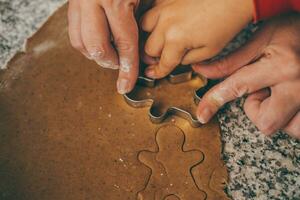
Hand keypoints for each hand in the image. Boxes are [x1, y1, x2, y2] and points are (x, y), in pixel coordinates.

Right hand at [68, 0, 139, 93]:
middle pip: (96, 47)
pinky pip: (74, 31)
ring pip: (80, 43)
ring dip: (95, 54)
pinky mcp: (71, 3)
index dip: (127, 68)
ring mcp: (78, 2)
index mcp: (114, 0)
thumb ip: (144, 23)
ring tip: (111, 52)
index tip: (126, 84)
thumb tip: (147, 58)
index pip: (124, 43)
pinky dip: (86, 43)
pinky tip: (100, 41)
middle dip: (110, 62)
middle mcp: (92, 1)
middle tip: (120, 62)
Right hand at [140, 0, 252, 78]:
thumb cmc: (227, 20)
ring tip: (159, 40)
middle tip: (162, 58)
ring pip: (144, 26)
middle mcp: (165, 23)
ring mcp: (164, 7)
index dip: (158, 72)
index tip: (154, 73)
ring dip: (150, 36)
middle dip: (154, 56)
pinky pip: (152, 9)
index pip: (162, 63)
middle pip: (149, 47)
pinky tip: (163, 22)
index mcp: (176, 39)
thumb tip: (177, 60)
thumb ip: (188, 59)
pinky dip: (154, 19)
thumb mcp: (210, 51)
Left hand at [193, 14, 299, 137]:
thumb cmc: (293, 31)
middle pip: (266, 123)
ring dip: (276, 115)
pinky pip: (299, 127)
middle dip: (257, 112)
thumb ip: (231, 61)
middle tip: (263, 91)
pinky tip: (290, 100)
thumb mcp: (261, 39)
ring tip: (280, 93)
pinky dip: (290, 119)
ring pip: (285, 128)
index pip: (238, 88)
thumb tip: (202, 71)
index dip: (214, 101)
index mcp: (282, 66)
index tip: (203, 113)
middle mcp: (299, 87)